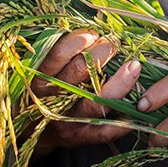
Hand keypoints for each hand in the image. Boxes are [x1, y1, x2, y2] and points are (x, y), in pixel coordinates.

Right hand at [31, 29, 140, 156]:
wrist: (29, 134)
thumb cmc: (42, 93)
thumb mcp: (39, 72)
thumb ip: (58, 53)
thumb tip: (89, 28)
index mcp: (39, 79)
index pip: (59, 54)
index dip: (80, 39)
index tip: (94, 33)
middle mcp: (51, 100)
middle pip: (81, 71)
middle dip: (103, 52)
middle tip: (114, 43)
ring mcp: (67, 121)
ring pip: (97, 101)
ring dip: (120, 81)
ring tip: (134, 66)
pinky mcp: (80, 138)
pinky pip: (106, 130)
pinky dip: (124, 119)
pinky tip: (137, 106)